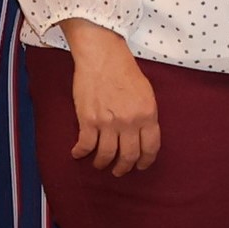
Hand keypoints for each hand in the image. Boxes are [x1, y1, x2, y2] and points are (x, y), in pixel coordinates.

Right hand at [62, 29, 162, 175]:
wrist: (103, 56)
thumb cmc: (125, 71)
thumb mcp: (146, 93)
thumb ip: (146, 115)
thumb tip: (143, 135)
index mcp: (148, 114)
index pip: (151, 147)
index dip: (146, 161)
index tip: (141, 166)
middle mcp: (130, 121)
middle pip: (129, 156)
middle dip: (124, 168)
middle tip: (119, 171)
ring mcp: (108, 122)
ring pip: (106, 155)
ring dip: (102, 163)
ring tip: (100, 164)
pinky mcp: (88, 120)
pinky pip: (85, 146)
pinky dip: (80, 153)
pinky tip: (78, 154)